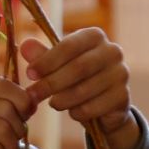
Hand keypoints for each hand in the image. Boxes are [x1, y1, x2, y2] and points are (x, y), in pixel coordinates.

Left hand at [21, 27, 139, 148]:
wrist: (104, 105)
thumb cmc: (76, 79)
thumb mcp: (57, 66)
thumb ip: (42, 57)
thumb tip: (25, 46)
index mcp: (94, 36)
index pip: (69, 45)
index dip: (47, 60)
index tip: (30, 74)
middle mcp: (112, 51)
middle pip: (78, 68)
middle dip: (51, 83)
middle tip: (33, 94)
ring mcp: (121, 74)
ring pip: (85, 89)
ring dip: (63, 100)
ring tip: (53, 104)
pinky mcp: (123, 97)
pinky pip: (94, 107)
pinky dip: (78, 112)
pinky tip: (73, 111)